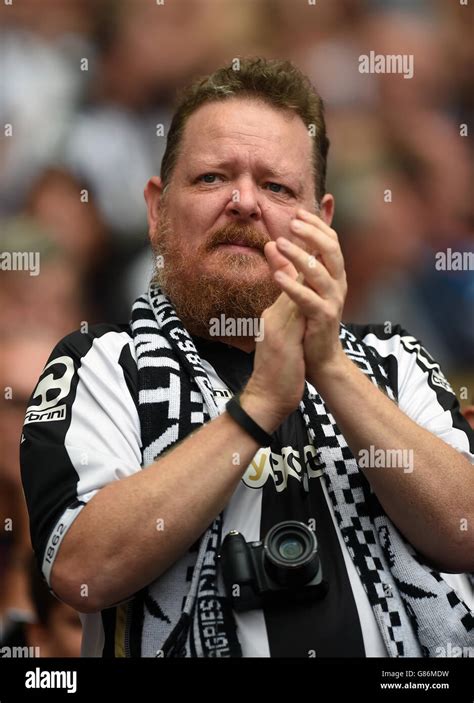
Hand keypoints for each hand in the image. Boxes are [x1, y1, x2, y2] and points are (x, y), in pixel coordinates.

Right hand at [243, 240, 306, 423]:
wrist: (265, 399)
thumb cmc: (277, 372)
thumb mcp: (282, 339)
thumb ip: (287, 316)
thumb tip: (293, 303)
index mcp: (275, 314)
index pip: (290, 277)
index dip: (301, 253)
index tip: (310, 230)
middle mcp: (273, 313)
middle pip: (289, 273)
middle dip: (301, 245)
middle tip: (310, 216)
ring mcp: (276, 323)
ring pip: (291, 283)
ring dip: (301, 258)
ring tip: (311, 234)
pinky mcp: (282, 335)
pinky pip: (294, 304)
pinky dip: (301, 285)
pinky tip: (312, 270)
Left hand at [271, 208, 347, 383]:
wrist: (319, 359)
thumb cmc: (308, 322)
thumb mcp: (297, 289)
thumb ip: (286, 267)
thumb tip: (271, 243)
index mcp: (334, 274)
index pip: (330, 242)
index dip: (316, 225)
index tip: (298, 213)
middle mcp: (338, 284)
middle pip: (331, 250)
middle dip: (312, 233)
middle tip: (292, 222)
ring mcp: (333, 301)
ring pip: (319, 271)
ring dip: (299, 255)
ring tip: (279, 243)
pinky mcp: (323, 317)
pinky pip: (308, 298)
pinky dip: (292, 286)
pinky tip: (276, 276)